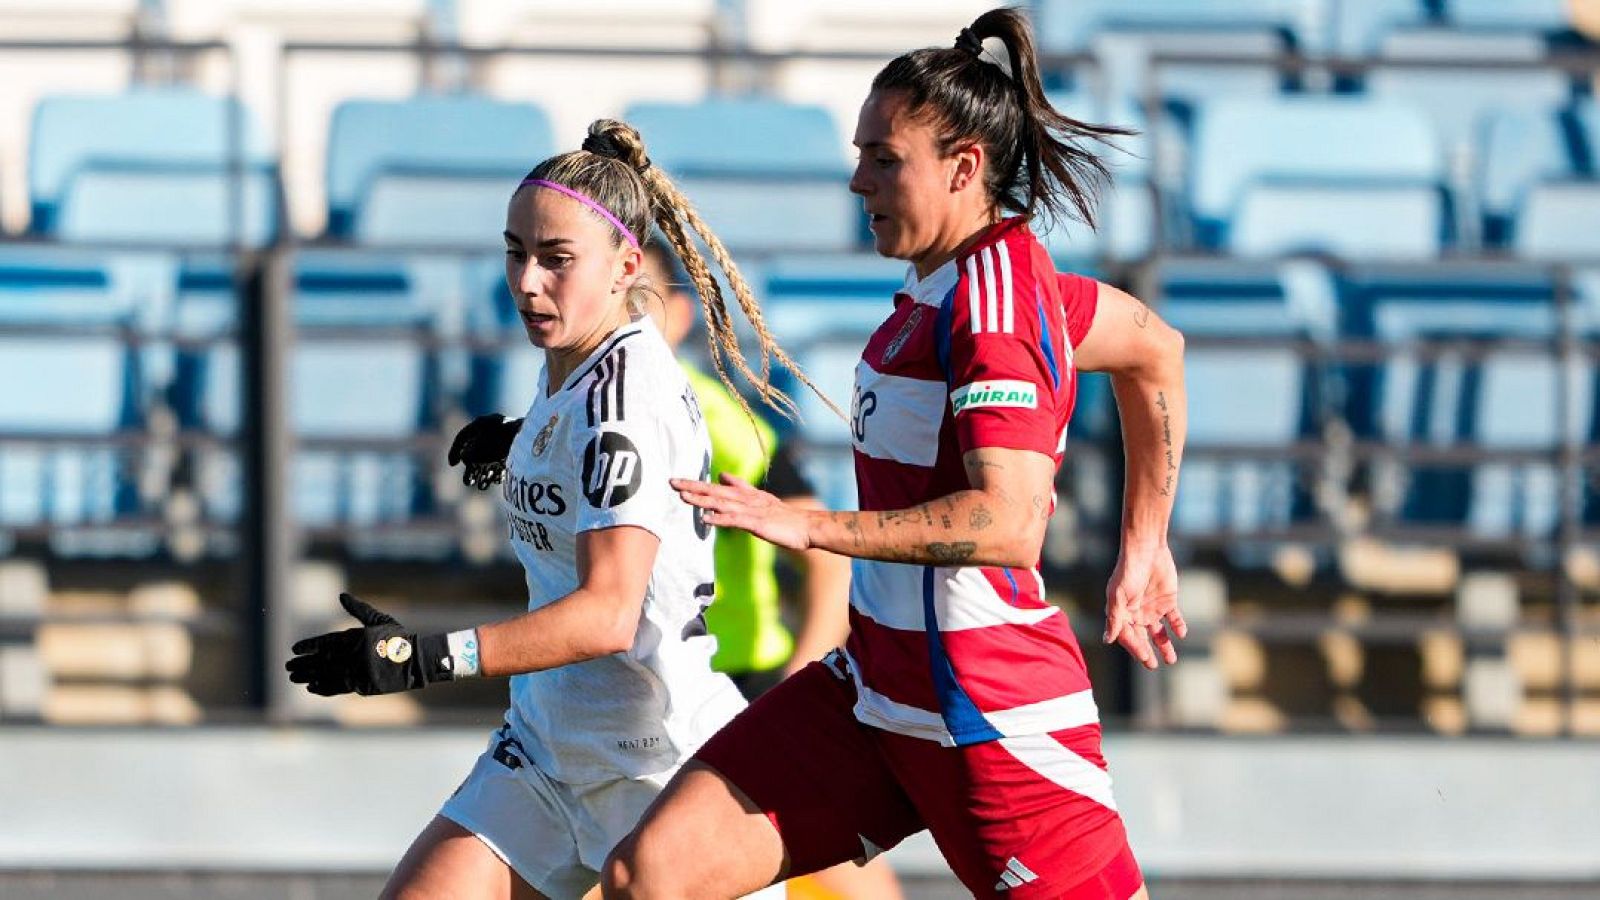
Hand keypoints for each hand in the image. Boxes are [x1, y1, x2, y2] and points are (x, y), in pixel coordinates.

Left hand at [286, 593, 454, 695]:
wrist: (416, 660)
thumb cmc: (398, 638)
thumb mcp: (378, 619)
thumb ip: (358, 609)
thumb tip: (341, 595)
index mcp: (354, 637)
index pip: (324, 642)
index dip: (308, 646)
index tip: (294, 650)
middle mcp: (351, 654)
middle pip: (320, 660)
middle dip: (303, 663)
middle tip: (288, 666)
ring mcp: (355, 670)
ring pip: (325, 674)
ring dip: (307, 676)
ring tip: (294, 677)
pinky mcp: (361, 684)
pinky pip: (336, 687)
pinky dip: (323, 688)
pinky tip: (312, 687)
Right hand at [448, 414, 522, 489]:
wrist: (532, 441)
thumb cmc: (501, 442)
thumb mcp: (478, 449)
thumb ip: (467, 454)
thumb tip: (465, 457)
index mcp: (483, 424)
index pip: (463, 437)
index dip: (454, 451)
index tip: (452, 465)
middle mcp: (494, 429)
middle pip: (477, 450)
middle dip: (472, 468)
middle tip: (468, 482)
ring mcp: (506, 438)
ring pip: (490, 458)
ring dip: (484, 472)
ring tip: (481, 486)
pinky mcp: (517, 449)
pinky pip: (503, 461)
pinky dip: (498, 470)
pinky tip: (495, 481)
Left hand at [670, 473, 811, 552]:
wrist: (806, 526)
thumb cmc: (784, 517)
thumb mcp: (760, 498)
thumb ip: (741, 487)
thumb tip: (722, 476)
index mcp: (746, 494)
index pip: (717, 487)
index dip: (697, 484)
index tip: (678, 481)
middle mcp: (746, 499)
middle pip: (715, 491)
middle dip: (693, 487)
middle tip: (672, 482)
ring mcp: (751, 510)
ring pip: (722, 503)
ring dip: (702, 500)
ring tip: (683, 497)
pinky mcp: (756, 523)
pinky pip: (734, 520)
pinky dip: (719, 518)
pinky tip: (705, 519)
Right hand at [1104, 541, 1187, 669]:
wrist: (1147, 549)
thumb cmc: (1128, 570)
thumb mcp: (1118, 595)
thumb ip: (1115, 618)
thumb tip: (1107, 640)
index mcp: (1123, 613)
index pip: (1128, 636)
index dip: (1135, 648)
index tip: (1145, 658)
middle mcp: (1137, 613)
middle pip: (1142, 637)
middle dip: (1147, 652)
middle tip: (1153, 665)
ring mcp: (1153, 607)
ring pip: (1159, 632)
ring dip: (1164, 646)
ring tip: (1171, 660)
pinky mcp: (1168, 601)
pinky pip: (1174, 619)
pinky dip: (1177, 627)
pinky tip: (1180, 634)